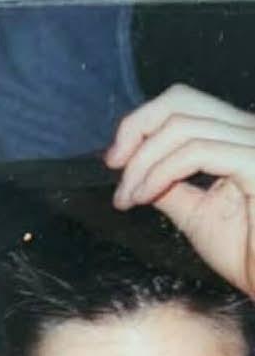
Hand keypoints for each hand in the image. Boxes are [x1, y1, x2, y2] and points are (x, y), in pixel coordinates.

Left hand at [106, 83, 254, 296]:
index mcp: (236, 138)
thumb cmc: (247, 255)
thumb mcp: (194, 213)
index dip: (140, 123)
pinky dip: (159, 172)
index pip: (182, 102)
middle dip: (134, 133)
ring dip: (141, 163)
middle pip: (179, 101)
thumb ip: (168, 188)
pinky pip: (197, 152)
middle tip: (113, 168)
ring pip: (182, 127)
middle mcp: (250, 131)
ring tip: (128, 197)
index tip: (114, 159)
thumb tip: (134, 173)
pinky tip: (143, 196)